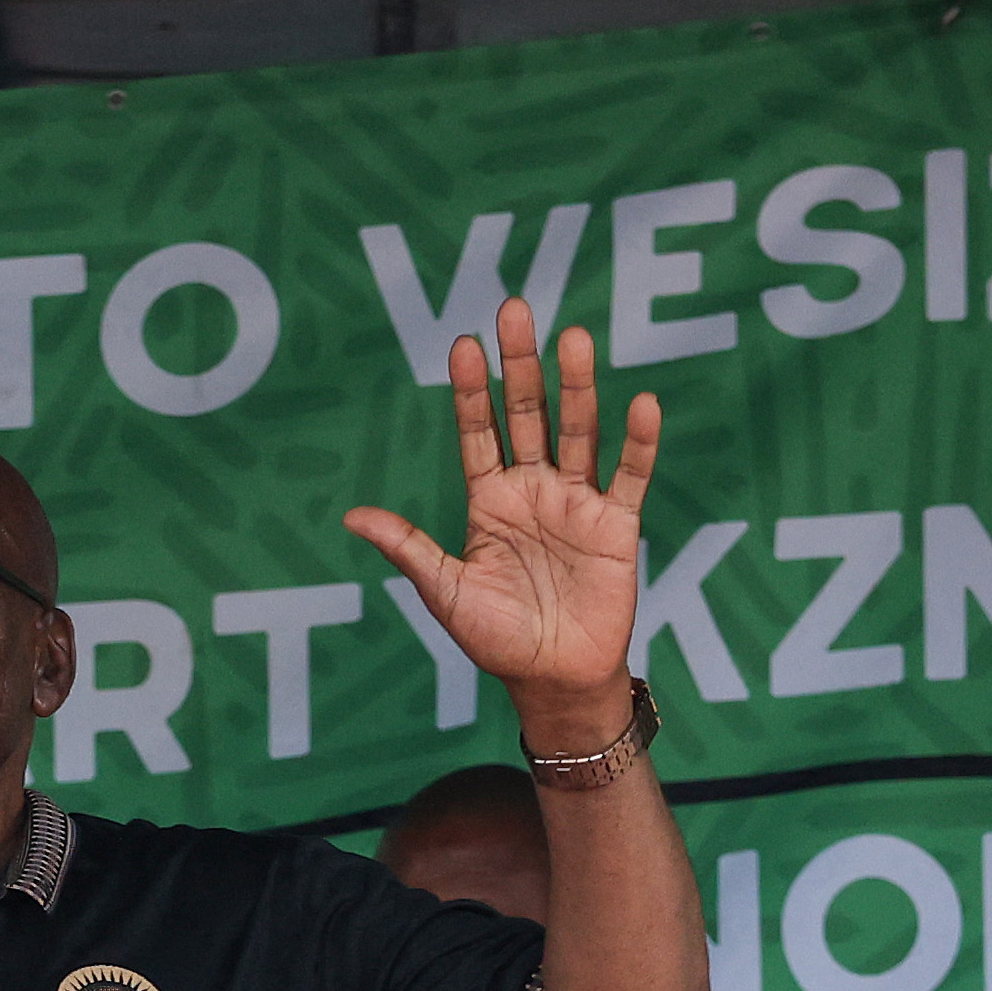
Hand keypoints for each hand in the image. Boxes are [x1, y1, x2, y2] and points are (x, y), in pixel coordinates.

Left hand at [341, 299, 662, 738]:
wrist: (554, 681)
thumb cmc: (498, 640)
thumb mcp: (445, 592)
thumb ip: (408, 548)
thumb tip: (351, 516)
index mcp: (489, 501)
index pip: (478, 432)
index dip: (471, 391)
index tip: (462, 345)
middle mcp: (533, 489)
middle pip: (528, 414)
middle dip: (520, 365)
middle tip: (514, 309)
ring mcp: (576, 502)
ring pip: (579, 430)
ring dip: (576, 386)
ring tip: (573, 338)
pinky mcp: (616, 524)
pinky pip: (629, 474)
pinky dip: (638, 442)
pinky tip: (639, 402)